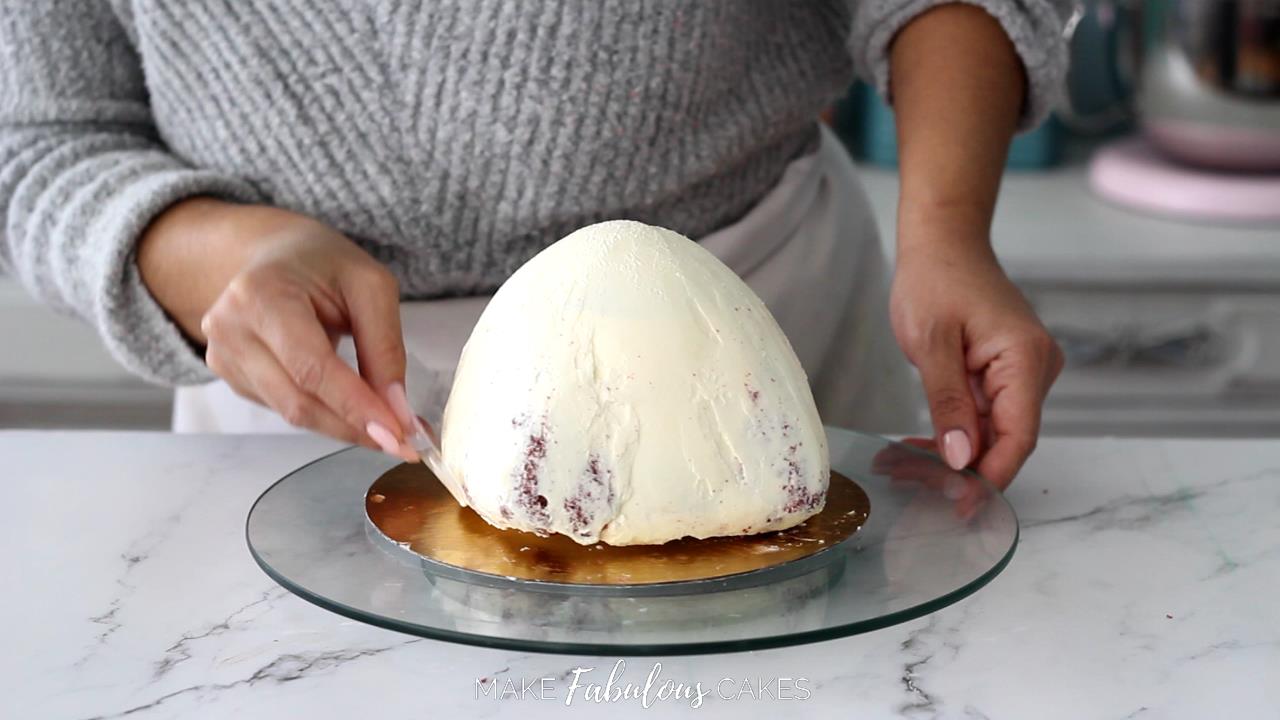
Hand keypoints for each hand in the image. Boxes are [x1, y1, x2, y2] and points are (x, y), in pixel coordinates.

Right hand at [139, 199, 418, 458]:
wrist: (273, 254)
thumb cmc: (323, 263)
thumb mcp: (370, 286)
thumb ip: (384, 346)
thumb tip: (396, 410)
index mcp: (261, 295)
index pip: (311, 368)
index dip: (355, 406)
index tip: (398, 434)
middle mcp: (230, 328)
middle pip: (298, 401)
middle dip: (355, 426)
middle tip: (404, 442)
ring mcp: (222, 355)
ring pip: (291, 413)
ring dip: (343, 426)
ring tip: (387, 427)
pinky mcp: (229, 375)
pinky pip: (283, 407)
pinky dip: (324, 414)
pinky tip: (351, 407)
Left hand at [889, 234, 1062, 488]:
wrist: (943, 242)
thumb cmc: (936, 278)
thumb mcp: (931, 342)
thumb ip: (948, 402)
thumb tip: (961, 457)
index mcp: (1026, 359)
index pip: (1019, 436)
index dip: (990, 477)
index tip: (958, 505)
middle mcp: (1035, 370)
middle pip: (1006, 441)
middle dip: (961, 469)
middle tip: (910, 485)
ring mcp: (1021, 374)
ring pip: (991, 433)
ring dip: (950, 455)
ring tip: (900, 468)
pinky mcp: (1003, 375)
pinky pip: (982, 417)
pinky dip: (952, 434)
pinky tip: (915, 449)